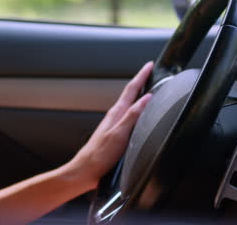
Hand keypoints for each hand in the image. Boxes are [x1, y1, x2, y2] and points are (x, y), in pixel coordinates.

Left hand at [66, 61, 153, 189]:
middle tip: (150, 72)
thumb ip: (133, 115)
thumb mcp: (119, 134)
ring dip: (138, 95)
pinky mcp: (115, 134)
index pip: (131, 89)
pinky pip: (129, 116)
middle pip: (130, 94)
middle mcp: (115, 116)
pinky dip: (136, 110)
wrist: (86, 171)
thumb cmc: (100, 156)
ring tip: (147, 88)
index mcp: (116, 113)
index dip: (141, 76)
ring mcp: (115, 125)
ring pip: (129, 105)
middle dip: (141, 82)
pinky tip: (139, 114)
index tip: (149, 65)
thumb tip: (147, 98)